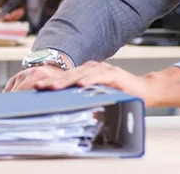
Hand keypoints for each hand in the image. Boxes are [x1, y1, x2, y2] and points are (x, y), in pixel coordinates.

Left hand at [3, 62, 179, 109]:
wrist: (145, 89)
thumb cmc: (121, 94)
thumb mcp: (99, 97)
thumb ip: (84, 99)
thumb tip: (66, 110)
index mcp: (87, 73)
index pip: (65, 77)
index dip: (50, 81)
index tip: (35, 88)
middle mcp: (93, 68)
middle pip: (69, 74)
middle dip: (52, 81)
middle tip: (38, 87)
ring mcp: (104, 70)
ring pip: (81, 74)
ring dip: (67, 80)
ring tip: (54, 87)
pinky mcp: (115, 74)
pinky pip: (100, 77)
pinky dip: (90, 80)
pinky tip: (81, 85)